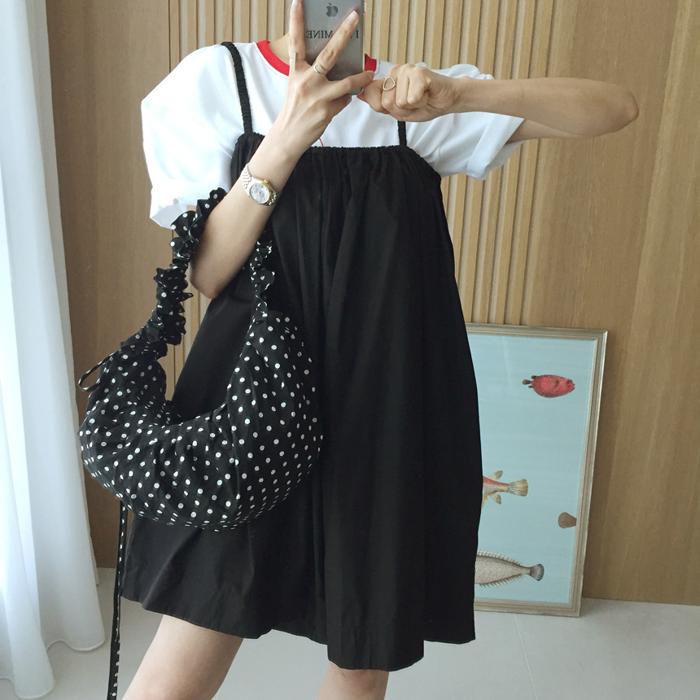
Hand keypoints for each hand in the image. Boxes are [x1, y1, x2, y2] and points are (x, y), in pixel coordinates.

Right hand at [270, 0, 375, 154]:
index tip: (299, 2)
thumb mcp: (297, 86)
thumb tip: (338, 65)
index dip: (296, 22)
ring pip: (346, 82)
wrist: (289, 136)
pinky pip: (344, 100)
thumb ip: (313, 74)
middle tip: (356, 17)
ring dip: (360, 77)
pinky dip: (345, 100)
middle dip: (344, 33)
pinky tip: (340, 102)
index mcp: (295, 72)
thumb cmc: (295, 109)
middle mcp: (305, 81)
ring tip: (369, 73)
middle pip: (329, 53)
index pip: (296, 43)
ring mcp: (317, 96)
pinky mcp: (326, 111)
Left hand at [357, 63, 461, 121]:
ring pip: (399, 102)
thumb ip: (379, 103)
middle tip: (414, 102)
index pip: (371, 95)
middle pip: (386, 102)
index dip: (384, 107)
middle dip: (401, 110)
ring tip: (421, 98)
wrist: (447, 100)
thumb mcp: (398, 110)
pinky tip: (426, 95)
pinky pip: (411, 99)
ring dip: (413, 106)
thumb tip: (360, 94)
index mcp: (389, 79)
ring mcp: (407, 70)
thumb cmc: (425, 103)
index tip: (401, 105)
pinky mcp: (419, 73)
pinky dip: (421, 103)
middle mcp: (396, 71)